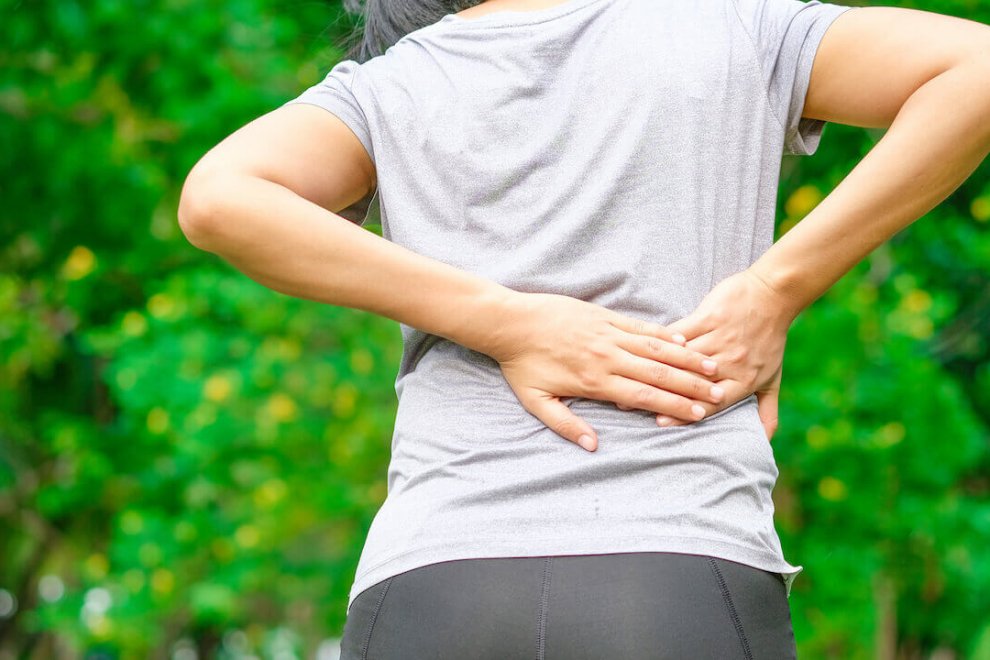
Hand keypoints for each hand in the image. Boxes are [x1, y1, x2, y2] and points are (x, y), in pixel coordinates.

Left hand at [487, 291, 725, 451]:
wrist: (509, 322)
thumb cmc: (521, 364)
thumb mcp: (536, 401)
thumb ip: (565, 424)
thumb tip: (592, 446)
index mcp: (594, 380)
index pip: (643, 396)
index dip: (673, 405)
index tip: (698, 414)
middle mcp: (607, 356)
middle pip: (658, 372)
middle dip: (691, 385)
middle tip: (718, 393)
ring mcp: (608, 334)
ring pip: (655, 347)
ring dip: (685, 358)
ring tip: (711, 367)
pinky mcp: (604, 317)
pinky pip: (640, 327)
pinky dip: (663, 334)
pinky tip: (683, 339)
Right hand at [640, 268, 795, 440]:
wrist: (772, 296)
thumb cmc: (771, 340)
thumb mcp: (773, 378)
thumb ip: (767, 411)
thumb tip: (765, 441)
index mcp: (744, 381)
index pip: (711, 404)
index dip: (684, 414)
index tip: (660, 422)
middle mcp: (731, 362)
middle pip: (692, 383)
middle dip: (663, 394)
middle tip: (634, 404)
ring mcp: (720, 339)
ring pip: (682, 359)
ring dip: (656, 368)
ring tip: (630, 378)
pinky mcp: (709, 317)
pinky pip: (681, 332)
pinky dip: (661, 341)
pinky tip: (643, 347)